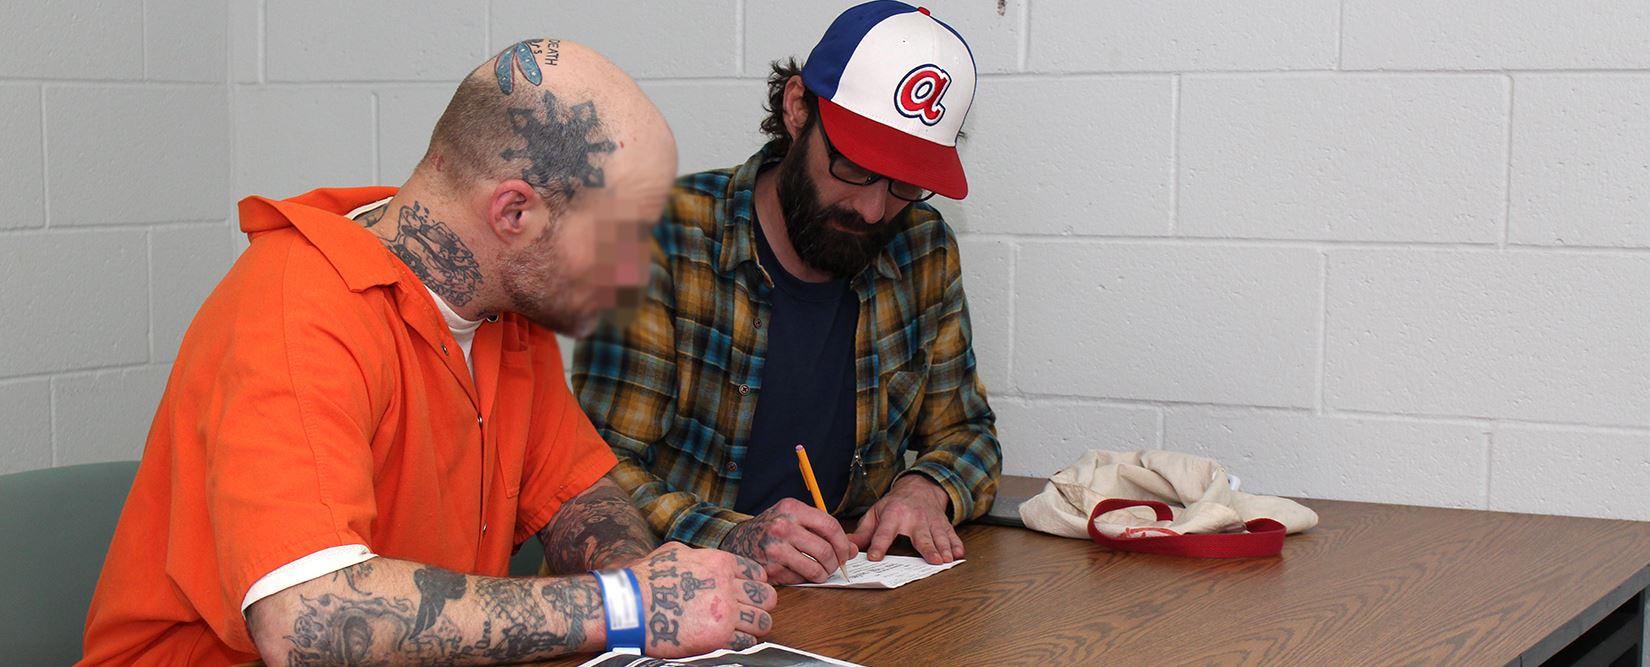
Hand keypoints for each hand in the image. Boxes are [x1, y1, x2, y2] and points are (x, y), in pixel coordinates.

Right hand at [632, 542, 775, 656]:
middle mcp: (727, 585)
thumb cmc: (645, 579)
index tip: (747, 594)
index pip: (757, 573)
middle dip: (761, 605)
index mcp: (719, 562)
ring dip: (755, 626)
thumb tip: (700, 558)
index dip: (754, 584)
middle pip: (766, 597)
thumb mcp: (674, 552)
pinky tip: (732, 641)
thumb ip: (697, 556)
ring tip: (742, 629)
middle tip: (750, 612)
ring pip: (763, 621)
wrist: (628, 606)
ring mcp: (725, 611)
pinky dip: (744, 643)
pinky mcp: (719, 636)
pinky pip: (748, 642)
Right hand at [719, 498, 857, 584]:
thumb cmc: (771, 528)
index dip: (843, 543)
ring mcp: (775, 548)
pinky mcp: (770, 569)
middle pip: (825, 549)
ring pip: (815, 568)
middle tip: (835, 566)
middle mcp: (782, 526)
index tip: (846, 552)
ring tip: (822, 572)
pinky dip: (805, 579)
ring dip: (824, 574)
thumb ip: (822, 529)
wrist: (738, 540)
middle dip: (836, 562)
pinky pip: (799, 578)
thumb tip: (852, 549)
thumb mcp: (794, 518)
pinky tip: (801, 573)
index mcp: (791, 509)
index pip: (829, 526)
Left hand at [850, 474, 961, 563]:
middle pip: (921, 536)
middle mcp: (914, 518)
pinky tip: (959, 555)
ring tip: (948, 560)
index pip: (884, 532)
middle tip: (934, 561)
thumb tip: (848, 547)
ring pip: (939, 537)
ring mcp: (931, 522)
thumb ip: (863, 532)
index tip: (874, 558)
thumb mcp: (876, 513)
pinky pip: (952, 535)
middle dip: (928, 548)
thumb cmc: (895, 504)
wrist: (919, 488)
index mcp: (893, 515)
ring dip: (945, 549)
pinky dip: (957, 545)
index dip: (878, 545)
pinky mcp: (943, 525)